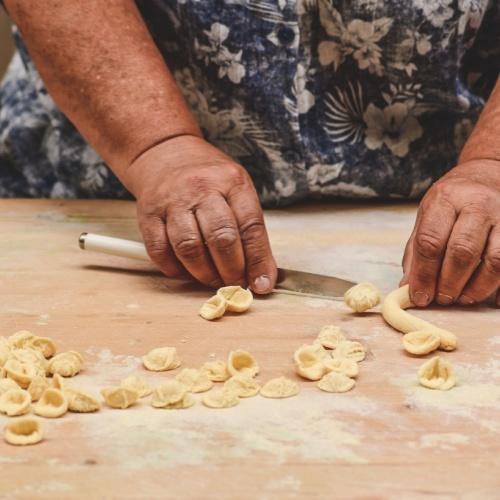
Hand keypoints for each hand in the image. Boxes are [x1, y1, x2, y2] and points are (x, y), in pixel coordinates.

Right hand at [126, 135, 276, 292]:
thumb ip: (250, 229)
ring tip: (212, 279)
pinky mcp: (148, 215)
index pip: (251, 226)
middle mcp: (202, 189)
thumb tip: (262, 275)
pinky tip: (186, 271)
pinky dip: (175, 269)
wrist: (164, 152)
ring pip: (189, 247)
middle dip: (231, 271)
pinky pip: (160, 251)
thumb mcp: (237, 190)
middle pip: (221, 238)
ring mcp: (172, 201)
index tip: (262, 284)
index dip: (258, 260)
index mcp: (232, 182)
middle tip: (235, 283)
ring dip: (204, 273)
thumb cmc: (207, 178)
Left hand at [402, 159, 499, 306]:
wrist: (487, 175)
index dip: (424, 275)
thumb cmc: (451, 202)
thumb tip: (408, 289)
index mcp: (445, 200)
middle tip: (442, 299)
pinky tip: (489, 298)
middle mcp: (477, 204)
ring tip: (463, 298)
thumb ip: (416, 253)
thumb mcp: (427, 217)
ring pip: (495, 260)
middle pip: (463, 251)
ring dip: (477, 287)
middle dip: (450, 283)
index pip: (430, 241)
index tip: (419, 297)